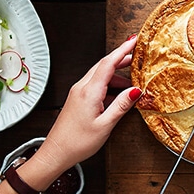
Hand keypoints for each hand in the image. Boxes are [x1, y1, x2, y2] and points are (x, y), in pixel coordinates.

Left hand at [37, 36, 139, 175]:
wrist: (56, 152)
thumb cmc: (77, 142)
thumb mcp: (105, 125)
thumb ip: (121, 105)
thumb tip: (135, 91)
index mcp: (89, 92)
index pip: (108, 63)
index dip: (123, 50)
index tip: (133, 40)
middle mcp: (82, 88)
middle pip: (104, 66)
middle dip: (121, 59)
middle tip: (137, 57)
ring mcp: (78, 92)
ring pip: (100, 75)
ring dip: (117, 76)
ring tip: (132, 84)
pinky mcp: (78, 99)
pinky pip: (95, 85)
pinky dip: (109, 85)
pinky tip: (118, 95)